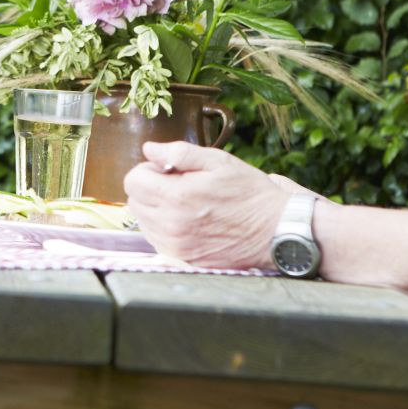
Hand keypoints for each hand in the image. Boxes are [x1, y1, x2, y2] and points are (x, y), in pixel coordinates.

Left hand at [122, 141, 286, 269]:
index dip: (148, 170)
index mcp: (177, 197)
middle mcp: (171, 225)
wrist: (275, 230)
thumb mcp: (219, 161)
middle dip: (150, 189)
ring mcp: (176, 246)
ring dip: (156, 209)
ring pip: (144, 222)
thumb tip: (149, 149)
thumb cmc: (250, 193)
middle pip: (135, 201)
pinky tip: (188, 221)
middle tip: (178, 185)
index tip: (167, 170)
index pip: (133, 181)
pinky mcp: (183, 259)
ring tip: (186, 204)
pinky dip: (165, 228)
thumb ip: (180, 153)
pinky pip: (157, 240)